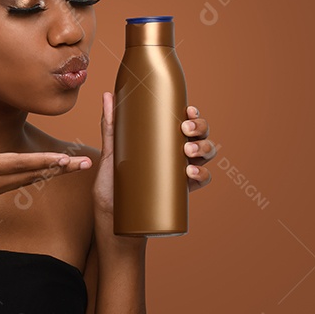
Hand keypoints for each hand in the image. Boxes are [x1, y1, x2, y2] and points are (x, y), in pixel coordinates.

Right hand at [0, 118, 91, 242]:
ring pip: (27, 179)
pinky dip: (36, 176)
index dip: (42, 161)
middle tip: (85, 164)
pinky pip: (18, 182)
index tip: (64, 159)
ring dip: (52, 172)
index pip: (16, 163)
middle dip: (59, 168)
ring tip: (73, 166)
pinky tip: (44, 173)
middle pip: (31, 173)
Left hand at [92, 93, 215, 231]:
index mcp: (165, 139)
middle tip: (185, 130)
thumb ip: (111, 126)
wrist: (114, 218)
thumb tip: (107, 95)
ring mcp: (182, 171)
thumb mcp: (111, 153)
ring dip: (204, 148)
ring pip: (207, 153)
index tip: (187, 110)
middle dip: (200, 128)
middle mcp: (178, 153)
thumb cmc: (114, 184)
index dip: (193, 114)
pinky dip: (202, 173)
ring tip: (188, 151)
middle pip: (201, 134)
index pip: (185, 121)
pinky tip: (190, 172)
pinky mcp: (183, 191)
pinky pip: (203, 179)